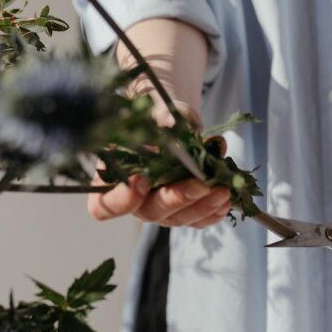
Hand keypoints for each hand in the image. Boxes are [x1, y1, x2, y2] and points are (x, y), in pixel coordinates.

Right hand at [87, 103, 231, 227]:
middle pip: (149, 212)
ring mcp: (159, 208)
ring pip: (178, 218)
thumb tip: (170, 126)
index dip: (122, 199)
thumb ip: (160, 119)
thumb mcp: (157, 111)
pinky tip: (226, 202)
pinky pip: (196, 220)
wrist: (172, 122)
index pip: (105, 205)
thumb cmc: (156, 117)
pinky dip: (212, 212)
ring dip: (202, 207)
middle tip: (200, 185)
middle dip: (177, 199)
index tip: (142, 180)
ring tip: (223, 191)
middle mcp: (133, 199)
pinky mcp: (182, 211)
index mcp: (113, 178)